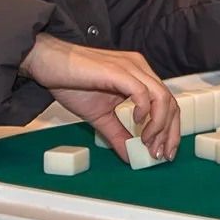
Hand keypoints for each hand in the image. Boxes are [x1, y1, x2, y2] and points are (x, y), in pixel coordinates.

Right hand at [23, 33, 181, 161]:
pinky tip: (136, 121)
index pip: (167, 104)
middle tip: (159, 154)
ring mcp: (131, 67)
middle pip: (170, 102)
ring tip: (146, 141)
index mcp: (139, 77)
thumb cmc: (70, 82)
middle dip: (169, 133)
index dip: (170, 130)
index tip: (163, 152)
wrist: (48, 63)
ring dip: (159, 125)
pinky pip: (141, 90)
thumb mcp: (100, 116)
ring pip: (161, 97)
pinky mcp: (118, 70)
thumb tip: (129, 156)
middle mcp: (140, 69)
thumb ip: (117, 134)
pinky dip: (144, 109)